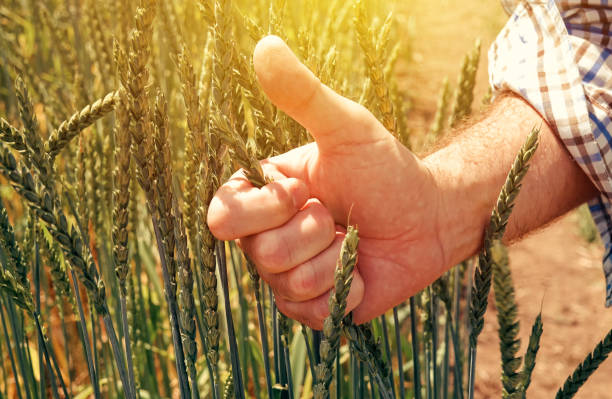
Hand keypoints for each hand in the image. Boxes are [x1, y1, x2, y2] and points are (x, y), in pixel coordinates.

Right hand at [208, 36, 445, 328]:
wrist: (429, 217)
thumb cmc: (387, 169)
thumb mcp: (346, 127)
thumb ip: (302, 93)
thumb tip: (263, 45)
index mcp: (265, 197)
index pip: (223, 217)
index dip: (266, 209)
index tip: (306, 191)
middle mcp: (269, 238)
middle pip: (260, 255)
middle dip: (312, 232)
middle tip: (338, 215)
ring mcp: (290, 276)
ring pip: (288, 284)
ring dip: (333, 260)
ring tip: (353, 240)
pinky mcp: (315, 307)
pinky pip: (312, 313)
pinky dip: (346, 290)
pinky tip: (359, 271)